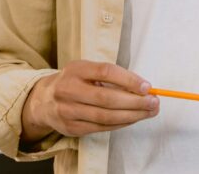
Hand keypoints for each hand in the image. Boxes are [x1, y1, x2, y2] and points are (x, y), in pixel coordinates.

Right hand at [21, 60, 158, 139]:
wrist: (44, 100)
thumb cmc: (75, 81)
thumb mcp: (87, 70)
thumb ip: (110, 77)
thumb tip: (143, 88)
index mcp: (76, 69)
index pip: (106, 72)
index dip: (129, 79)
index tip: (148, 86)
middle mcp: (69, 90)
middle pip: (107, 98)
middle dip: (135, 102)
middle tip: (154, 102)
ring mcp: (68, 111)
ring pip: (105, 116)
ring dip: (132, 115)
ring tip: (149, 112)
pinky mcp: (71, 128)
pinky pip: (101, 127)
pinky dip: (120, 124)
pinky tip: (133, 119)